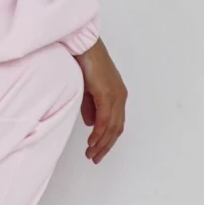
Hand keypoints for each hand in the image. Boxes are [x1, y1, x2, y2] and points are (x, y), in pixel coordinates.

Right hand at [73, 37, 126, 163]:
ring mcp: (115, 95)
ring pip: (111, 127)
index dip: (108, 139)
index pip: (116, 123)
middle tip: (95, 158)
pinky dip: (98, 133)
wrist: (83, 46)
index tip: (98, 150)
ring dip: (101, 143)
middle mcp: (120, 96)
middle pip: (116, 129)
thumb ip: (91, 107)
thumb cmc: (84, 62)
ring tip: (91, 154)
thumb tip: (91, 123)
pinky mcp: (107, 94)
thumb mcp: (87, 90)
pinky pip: (104, 119)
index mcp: (117, 95)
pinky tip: (92, 142)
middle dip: (105, 146)